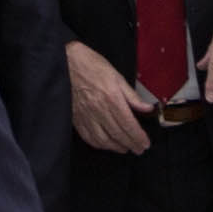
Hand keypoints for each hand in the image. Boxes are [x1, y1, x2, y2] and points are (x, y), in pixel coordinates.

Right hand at [60, 40, 153, 155]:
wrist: (66, 62)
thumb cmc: (91, 65)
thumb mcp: (116, 76)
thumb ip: (132, 95)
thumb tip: (147, 108)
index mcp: (111, 98)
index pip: (128, 124)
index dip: (138, 136)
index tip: (145, 143)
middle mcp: (99, 109)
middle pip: (118, 134)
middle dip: (131, 144)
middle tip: (139, 149)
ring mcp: (86, 116)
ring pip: (103, 139)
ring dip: (116, 147)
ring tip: (126, 148)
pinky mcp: (76, 118)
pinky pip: (89, 137)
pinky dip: (99, 144)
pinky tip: (106, 144)